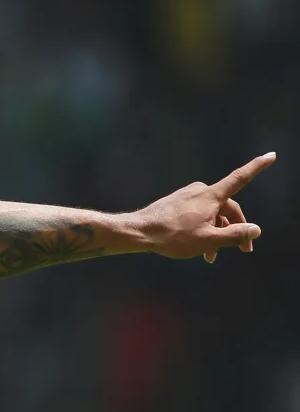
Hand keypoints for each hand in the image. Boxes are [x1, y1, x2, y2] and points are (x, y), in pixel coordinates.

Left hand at [132, 153, 275, 261]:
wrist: (139, 231)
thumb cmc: (172, 236)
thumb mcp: (207, 241)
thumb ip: (234, 236)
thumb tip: (255, 229)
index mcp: (210, 196)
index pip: (240, 178)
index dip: (257, 167)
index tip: (271, 155)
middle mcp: (200, 191)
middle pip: (228, 208)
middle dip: (236, 228)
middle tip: (244, 249)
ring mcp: (187, 196)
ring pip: (211, 214)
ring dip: (217, 232)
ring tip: (212, 256)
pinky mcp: (177, 203)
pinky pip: (198, 214)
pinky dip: (203, 228)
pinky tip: (199, 248)